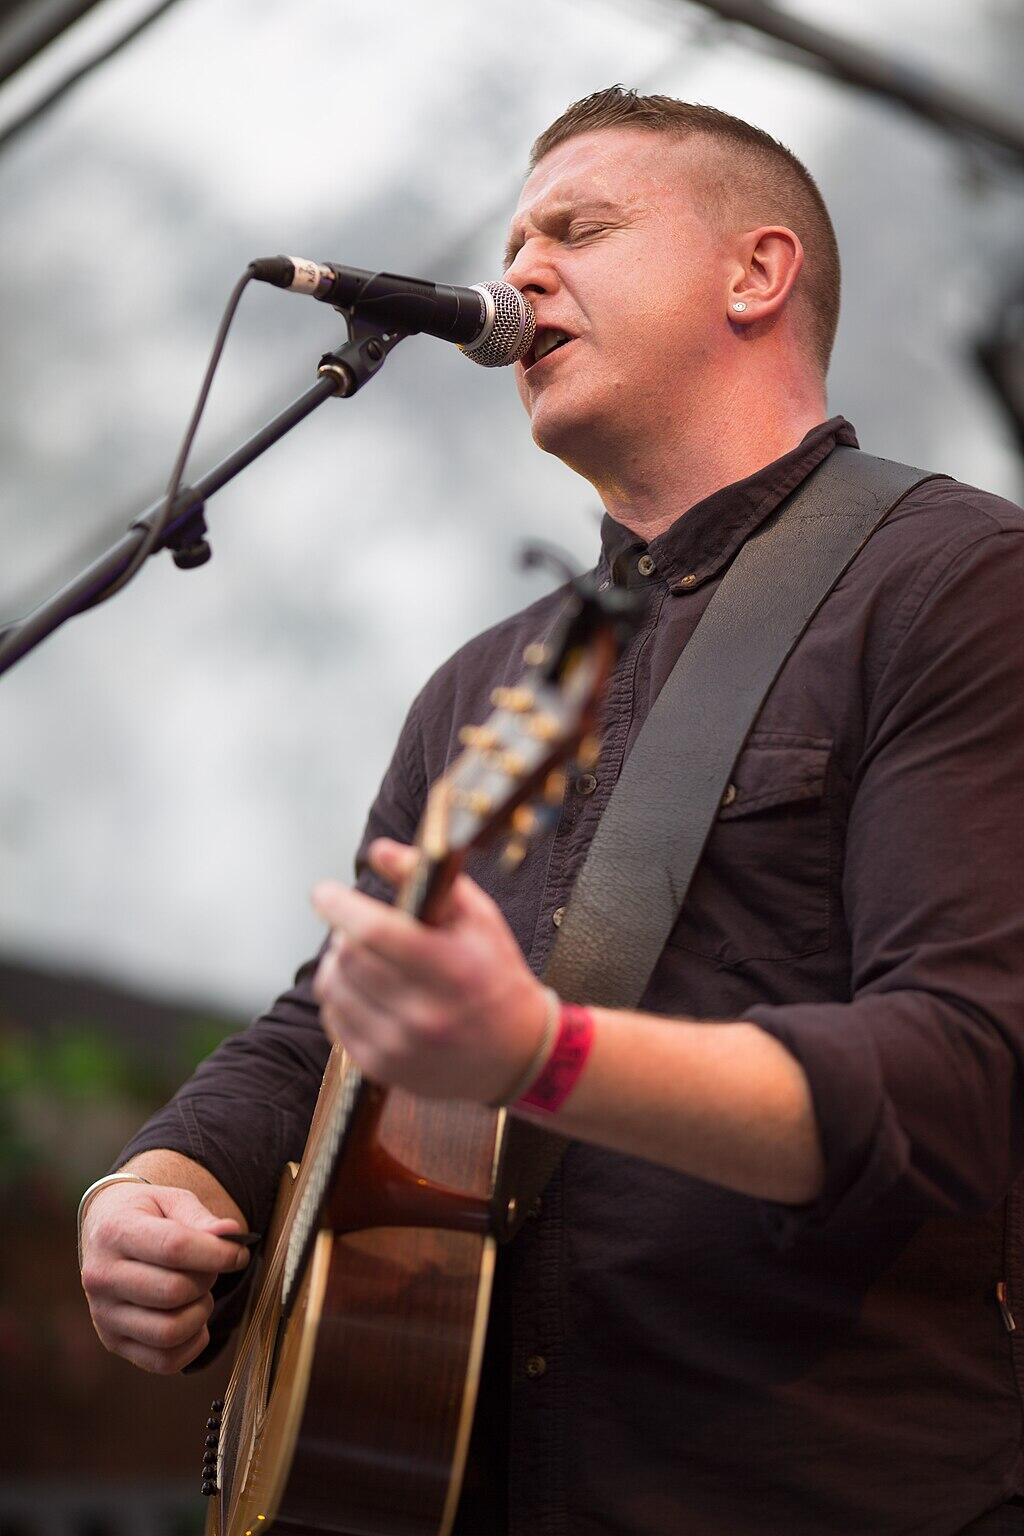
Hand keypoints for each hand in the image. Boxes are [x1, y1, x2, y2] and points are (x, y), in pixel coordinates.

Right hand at [80, 1181, 249, 1373]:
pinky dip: (192, 1344)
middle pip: (173, 1292)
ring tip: (199, 1293)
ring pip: (169, 1332)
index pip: (174, 1248)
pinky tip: (193, 1318)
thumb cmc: (147, 1215)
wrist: (105, 1233)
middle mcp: (101, 1277)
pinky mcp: (113, 1342)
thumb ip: (201, 1217)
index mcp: (115, 1232)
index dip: (217, 1253)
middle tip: (211, 1269)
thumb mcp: (171, 1201)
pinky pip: (163, 1361)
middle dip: (207, 1280)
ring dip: (200, 1313)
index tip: (239, 1253)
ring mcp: (104, 1315)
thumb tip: (231, 1234)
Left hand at [311, 837, 549, 1103]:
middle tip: (356, 925)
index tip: (325, 893)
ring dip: (338, 963)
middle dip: (342, 932)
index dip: (340, 906)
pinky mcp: (381, 1067)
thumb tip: (379, 851)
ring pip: (334, 988)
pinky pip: (334, 1020)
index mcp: (453, 969)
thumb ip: (430, 878)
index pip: (375, 931)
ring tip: (360, 956)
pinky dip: (340, 996)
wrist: (515, 1053)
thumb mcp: (479, 917)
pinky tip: (364, 989)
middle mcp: (425, 1013)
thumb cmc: (496, 975)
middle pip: (349, 957)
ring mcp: (400, 1045)